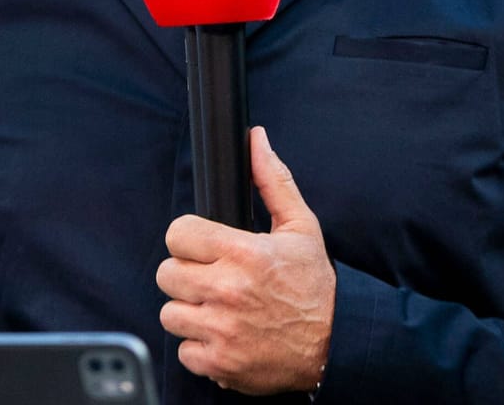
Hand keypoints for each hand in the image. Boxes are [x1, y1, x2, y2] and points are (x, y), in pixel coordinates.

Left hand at [158, 126, 335, 394]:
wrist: (336, 343)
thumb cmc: (316, 286)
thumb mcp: (302, 227)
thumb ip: (273, 181)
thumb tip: (255, 140)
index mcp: (244, 252)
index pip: (178, 234)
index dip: (190, 239)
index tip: (204, 246)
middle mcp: (227, 290)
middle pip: (167, 273)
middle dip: (188, 273)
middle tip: (215, 278)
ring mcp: (220, 329)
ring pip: (170, 312)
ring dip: (191, 311)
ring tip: (220, 307)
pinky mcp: (217, 363)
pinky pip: (183, 350)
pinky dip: (200, 346)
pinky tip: (225, 335)